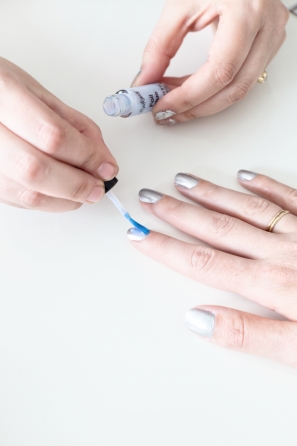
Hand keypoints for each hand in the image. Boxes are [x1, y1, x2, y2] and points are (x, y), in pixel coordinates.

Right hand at [0, 57, 117, 211]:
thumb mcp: (38, 93)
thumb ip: (74, 124)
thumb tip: (102, 157)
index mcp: (2, 95)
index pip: (51, 134)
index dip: (85, 156)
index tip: (106, 166)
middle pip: (35, 170)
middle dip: (76, 184)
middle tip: (97, 187)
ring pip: (26, 193)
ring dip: (64, 199)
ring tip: (83, 192)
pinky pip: (18, 201)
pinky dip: (47, 201)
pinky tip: (60, 192)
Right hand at [127, 171, 296, 366]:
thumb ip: (249, 333)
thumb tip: (200, 318)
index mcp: (273, 284)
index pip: (204, 263)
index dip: (167, 249)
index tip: (139, 236)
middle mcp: (282, 252)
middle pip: (217, 228)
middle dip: (177, 213)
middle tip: (148, 199)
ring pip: (246, 207)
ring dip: (210, 194)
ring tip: (181, 183)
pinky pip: (289, 198)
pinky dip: (264, 187)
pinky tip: (244, 177)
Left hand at [133, 0, 288, 123]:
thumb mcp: (180, 5)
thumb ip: (159, 46)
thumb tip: (146, 81)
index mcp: (245, 11)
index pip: (219, 70)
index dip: (189, 96)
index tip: (163, 105)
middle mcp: (266, 25)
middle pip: (233, 87)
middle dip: (195, 107)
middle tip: (167, 111)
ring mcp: (273, 37)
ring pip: (240, 90)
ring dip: (204, 103)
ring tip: (176, 101)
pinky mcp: (270, 46)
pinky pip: (242, 81)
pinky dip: (215, 92)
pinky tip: (194, 91)